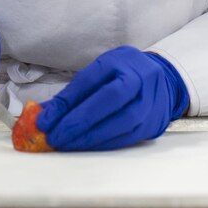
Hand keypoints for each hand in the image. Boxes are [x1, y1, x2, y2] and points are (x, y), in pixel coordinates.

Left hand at [37, 46, 188, 150]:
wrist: (163, 80)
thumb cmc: (123, 74)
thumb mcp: (100, 70)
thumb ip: (75, 91)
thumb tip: (44, 113)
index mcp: (121, 61)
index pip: (90, 80)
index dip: (67, 101)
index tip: (45, 119)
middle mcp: (139, 79)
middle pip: (109, 100)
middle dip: (79, 121)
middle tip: (54, 136)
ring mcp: (150, 101)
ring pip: (121, 122)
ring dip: (90, 137)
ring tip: (66, 144)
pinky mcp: (153, 123)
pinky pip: (127, 137)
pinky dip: (103, 144)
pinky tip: (85, 146)